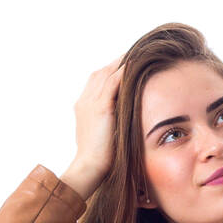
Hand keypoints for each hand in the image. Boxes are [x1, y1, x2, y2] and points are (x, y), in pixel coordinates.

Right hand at [61, 58, 124, 199]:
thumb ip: (111, 124)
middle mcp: (85, 100)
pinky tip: (134, 65)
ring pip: (106, 74)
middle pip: (101, 73)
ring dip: (121, 63)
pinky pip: (111, 83)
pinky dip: (122, 72)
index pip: (98, 81)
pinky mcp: (100, 108)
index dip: (112, 72)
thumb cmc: (99, 159)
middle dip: (117, 63)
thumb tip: (125, 123)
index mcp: (84, 106)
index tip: (127, 66)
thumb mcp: (105, 136)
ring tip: (138, 54)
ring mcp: (91, 103)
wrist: (89, 168)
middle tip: (135, 54)